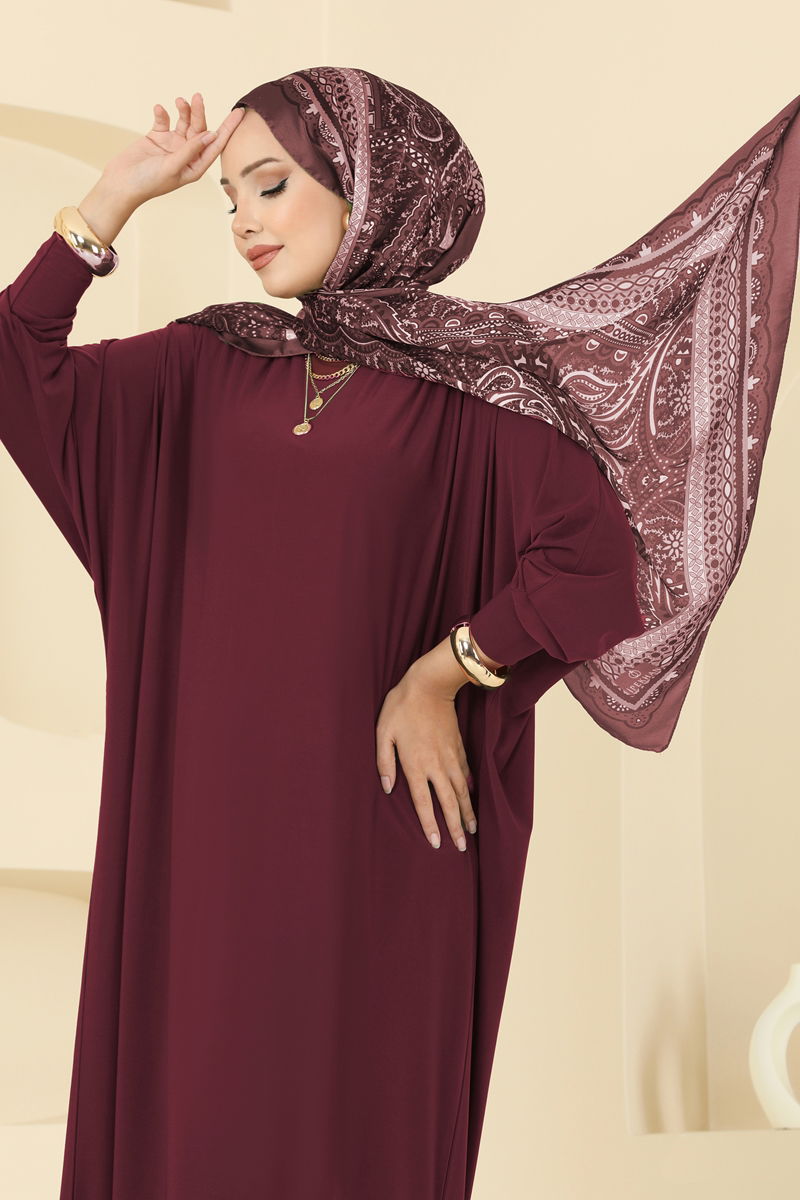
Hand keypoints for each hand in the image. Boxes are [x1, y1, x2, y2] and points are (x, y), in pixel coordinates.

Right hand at [99, 92, 244, 208]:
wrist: (121, 183)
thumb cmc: (148, 183)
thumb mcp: (172, 167)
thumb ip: (190, 150)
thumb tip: (210, 135)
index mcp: (195, 166)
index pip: (216, 145)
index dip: (228, 129)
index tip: (238, 113)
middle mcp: (186, 155)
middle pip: (200, 130)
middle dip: (200, 113)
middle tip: (198, 97)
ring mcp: (172, 145)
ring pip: (184, 123)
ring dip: (184, 111)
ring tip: (180, 100)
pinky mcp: (157, 137)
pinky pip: (164, 121)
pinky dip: (163, 113)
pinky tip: (159, 109)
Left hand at [375, 638, 477, 850]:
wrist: (429, 685)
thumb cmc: (401, 707)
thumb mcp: (383, 732)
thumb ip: (384, 761)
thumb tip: (388, 787)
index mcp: (416, 764)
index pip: (424, 802)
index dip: (431, 824)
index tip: (437, 843)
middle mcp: (436, 765)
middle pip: (449, 802)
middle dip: (456, 826)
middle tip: (462, 846)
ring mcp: (450, 756)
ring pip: (462, 791)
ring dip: (467, 812)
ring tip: (472, 829)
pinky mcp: (458, 746)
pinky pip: (465, 773)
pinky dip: (469, 788)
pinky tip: (471, 798)